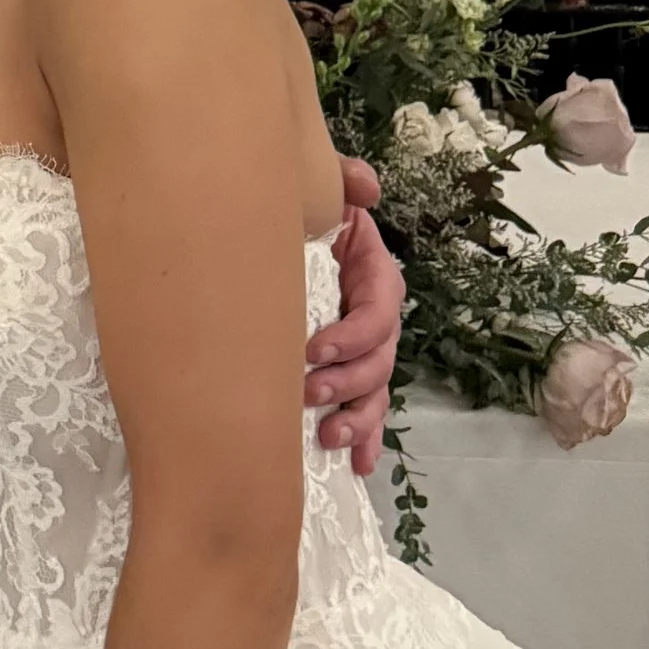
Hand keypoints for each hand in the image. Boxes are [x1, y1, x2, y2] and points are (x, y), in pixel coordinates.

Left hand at [307, 155, 402, 473]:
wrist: (268, 228)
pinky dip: (365, 439)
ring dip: (358, 419)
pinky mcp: (344, 372)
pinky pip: (364, 411)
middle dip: (348, 382)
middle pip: (380, 358)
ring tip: (328, 440)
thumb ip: (343, 182)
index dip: (354, 334)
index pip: (379, 309)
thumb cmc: (297, 211)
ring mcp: (361, 348)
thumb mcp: (320, 190)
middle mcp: (373, 314)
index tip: (313, 348)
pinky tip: (357, 466)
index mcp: (370, 272)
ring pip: (375, 391)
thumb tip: (363, 187)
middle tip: (307, 393)